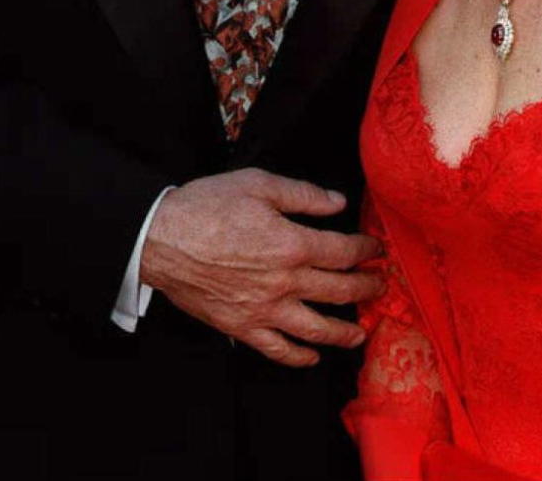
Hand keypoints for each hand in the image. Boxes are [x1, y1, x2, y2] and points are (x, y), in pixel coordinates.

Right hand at [140, 168, 382, 367]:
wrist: (162, 238)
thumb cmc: (207, 206)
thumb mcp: (259, 184)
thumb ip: (303, 195)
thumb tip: (337, 202)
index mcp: (292, 244)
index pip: (343, 252)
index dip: (365, 251)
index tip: (376, 250)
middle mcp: (285, 282)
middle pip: (339, 291)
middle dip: (366, 289)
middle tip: (380, 287)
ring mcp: (264, 309)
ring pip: (316, 329)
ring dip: (344, 332)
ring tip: (360, 333)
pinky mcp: (242, 327)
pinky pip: (278, 349)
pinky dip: (299, 357)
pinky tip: (312, 357)